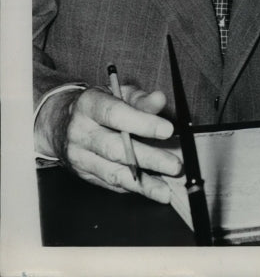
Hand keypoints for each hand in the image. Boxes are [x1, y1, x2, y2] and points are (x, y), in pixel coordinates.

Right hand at [36, 85, 181, 201]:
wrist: (61, 123)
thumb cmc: (99, 105)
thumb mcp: (117, 93)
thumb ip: (140, 98)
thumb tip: (160, 100)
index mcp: (89, 105)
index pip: (115, 114)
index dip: (142, 122)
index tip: (168, 130)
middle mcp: (81, 132)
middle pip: (115, 148)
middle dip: (148, 158)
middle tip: (175, 165)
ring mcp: (80, 157)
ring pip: (112, 173)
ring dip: (142, 183)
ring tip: (165, 190)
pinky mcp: (84, 174)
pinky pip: (110, 183)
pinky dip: (133, 188)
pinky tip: (151, 190)